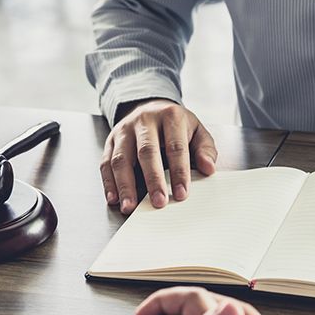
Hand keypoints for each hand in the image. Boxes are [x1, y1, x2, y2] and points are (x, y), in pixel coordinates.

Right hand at [100, 99, 218, 214]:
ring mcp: (124, 130)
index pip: (176, 147)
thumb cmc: (176, 126)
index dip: (179, 172)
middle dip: (153, 180)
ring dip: (125, 185)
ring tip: (130, 207)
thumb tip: (208, 168)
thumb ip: (205, 149)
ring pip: (121, 158)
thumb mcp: (197, 131)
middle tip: (158, 203)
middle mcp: (144, 121)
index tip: (182, 194)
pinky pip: (106, 163)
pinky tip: (114, 199)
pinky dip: (109, 183)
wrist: (150, 107)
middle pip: (147, 152)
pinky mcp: (110, 141)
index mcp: (170, 116)